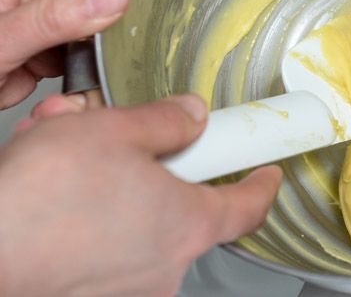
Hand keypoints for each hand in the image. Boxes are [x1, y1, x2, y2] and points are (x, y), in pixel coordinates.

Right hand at [0, 94, 281, 295]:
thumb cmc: (39, 199)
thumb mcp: (114, 130)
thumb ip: (166, 121)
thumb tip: (190, 116)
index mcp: (187, 224)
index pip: (248, 207)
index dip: (261, 185)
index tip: (266, 173)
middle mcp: (163, 266)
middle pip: (180, 205)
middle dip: (150, 163)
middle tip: (120, 138)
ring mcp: (125, 288)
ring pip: (133, 220)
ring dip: (107, 184)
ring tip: (65, 156)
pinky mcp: (88, 294)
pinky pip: (101, 244)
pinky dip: (84, 215)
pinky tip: (51, 193)